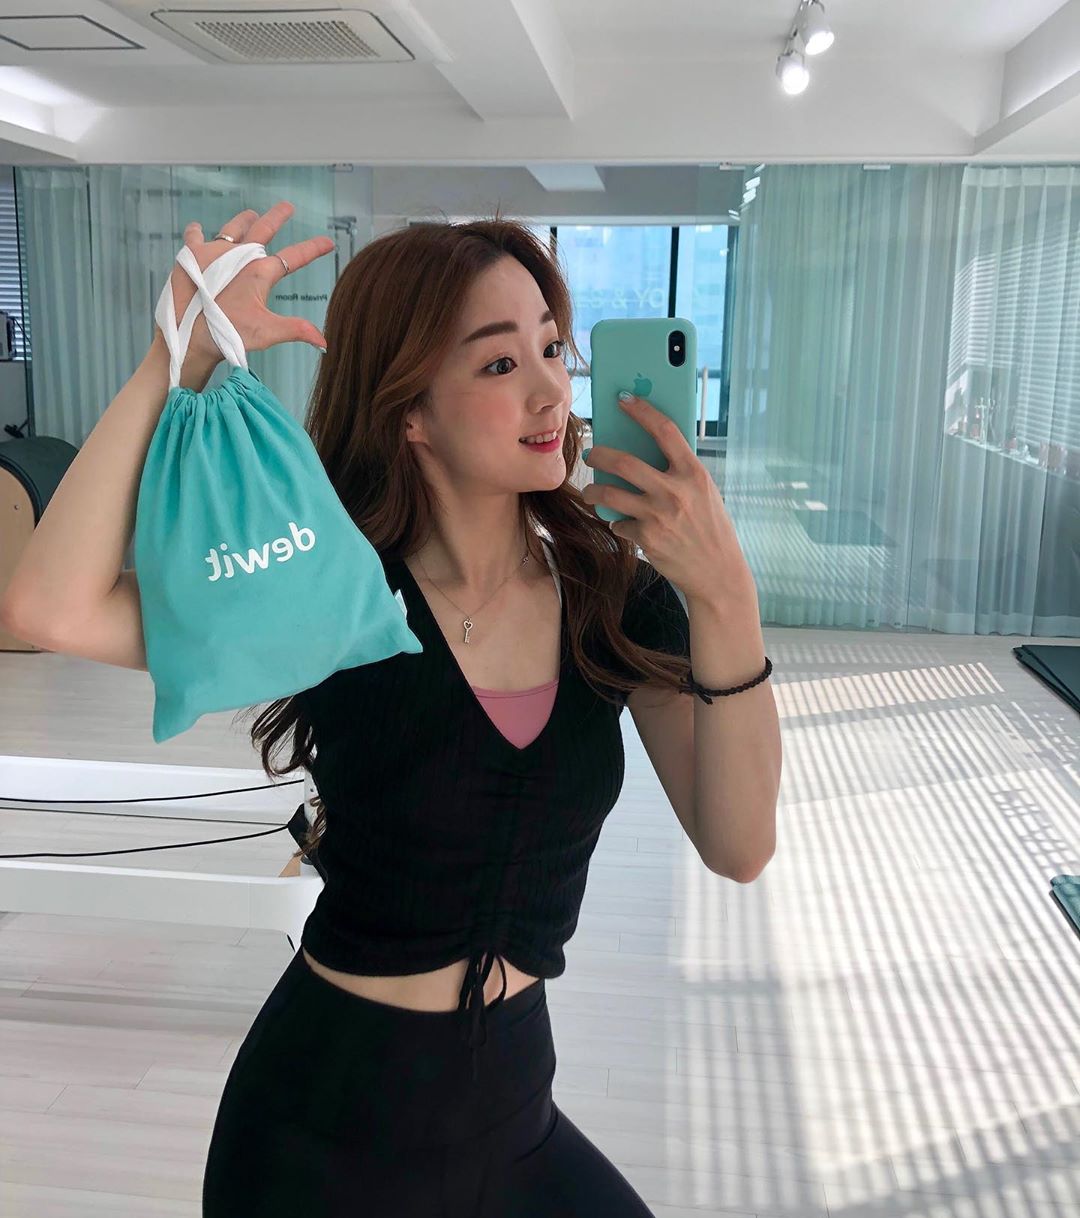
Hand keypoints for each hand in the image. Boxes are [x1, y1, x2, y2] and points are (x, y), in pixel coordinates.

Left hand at [164, 201, 335, 367]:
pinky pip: (195, 237)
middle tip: (288, 207)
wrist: (187, 334)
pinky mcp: (192, 256)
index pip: (293, 257)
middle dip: (278, 217)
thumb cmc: (227, 334)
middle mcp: (239, 256)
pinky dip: (197, 232)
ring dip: (244, 220)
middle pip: (263, 229)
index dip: (312, 249)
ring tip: (252, 214)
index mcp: (260, 272)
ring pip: (233, 228)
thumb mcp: (267, 333)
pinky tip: (197, 228)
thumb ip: (297, 330)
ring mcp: (214, 252)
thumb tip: (323, 340)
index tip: (327, 242)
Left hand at [582, 393, 753, 604]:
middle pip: (624, 462)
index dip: (642, 411)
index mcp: (693, 473)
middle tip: (592, 455)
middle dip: (600, 455)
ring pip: (610, 494)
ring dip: (593, 491)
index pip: (665, 431)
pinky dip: (617, 523)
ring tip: (590, 491)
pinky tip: (622, 525)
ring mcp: (659, 515)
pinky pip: (619, 523)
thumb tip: (645, 453)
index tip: (623, 399)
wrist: (718, 572)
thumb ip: (680, 473)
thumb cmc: (710, 528)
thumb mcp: (705, 493)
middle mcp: (675, 491)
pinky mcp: (647, 538)